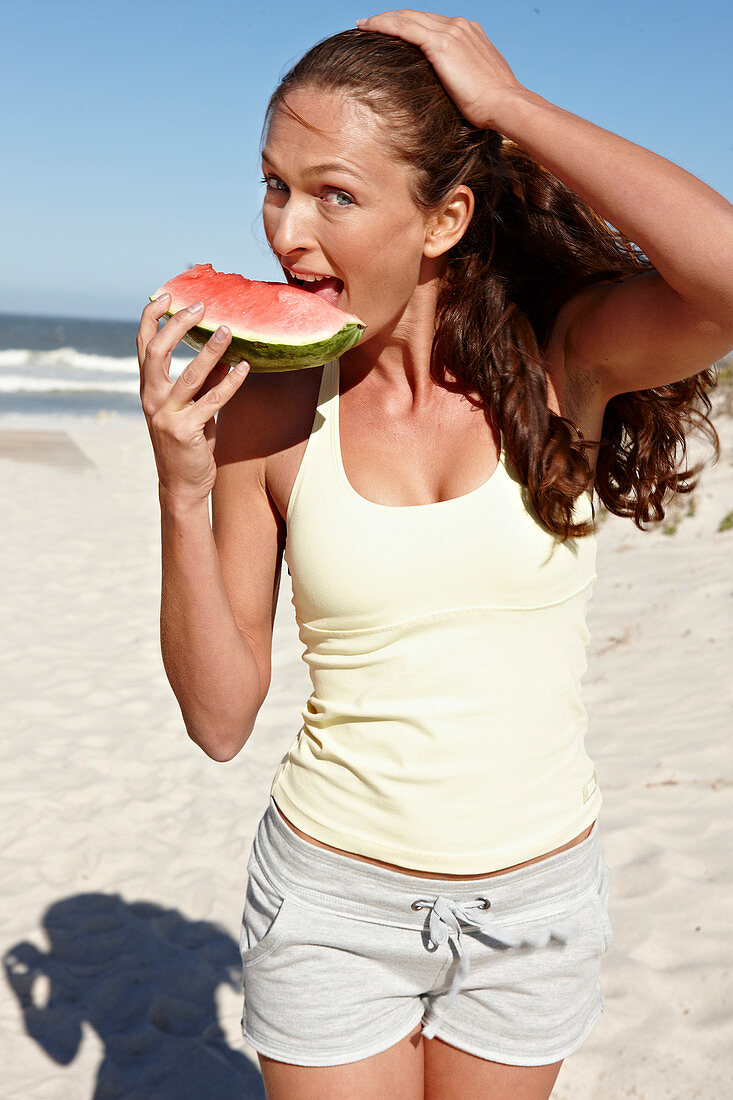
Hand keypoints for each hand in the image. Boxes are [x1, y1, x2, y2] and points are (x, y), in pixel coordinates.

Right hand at [137, 294, 249, 506]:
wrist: (182, 484)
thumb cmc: (188, 444)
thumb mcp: (191, 407)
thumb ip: (202, 382)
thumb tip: (223, 353)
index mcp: (148, 388)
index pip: (144, 344)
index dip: (152, 317)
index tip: (166, 294)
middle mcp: (152, 398)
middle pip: (157, 352)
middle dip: (177, 325)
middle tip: (201, 307)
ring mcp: (167, 415)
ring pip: (189, 375)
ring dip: (210, 350)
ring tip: (229, 330)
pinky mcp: (186, 431)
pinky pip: (213, 400)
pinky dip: (231, 382)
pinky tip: (245, 367)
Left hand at [356, 10, 524, 129]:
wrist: (506, 105)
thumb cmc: (494, 107)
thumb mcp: (478, 87)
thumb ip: (463, 80)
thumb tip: (453, 94)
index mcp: (470, 34)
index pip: (433, 23)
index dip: (412, 25)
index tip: (395, 32)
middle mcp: (460, 26)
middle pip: (418, 15)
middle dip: (394, 18)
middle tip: (372, 23)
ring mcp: (451, 32)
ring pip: (408, 17)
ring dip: (383, 18)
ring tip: (364, 24)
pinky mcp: (442, 44)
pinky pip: (404, 26)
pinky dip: (383, 24)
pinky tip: (367, 26)